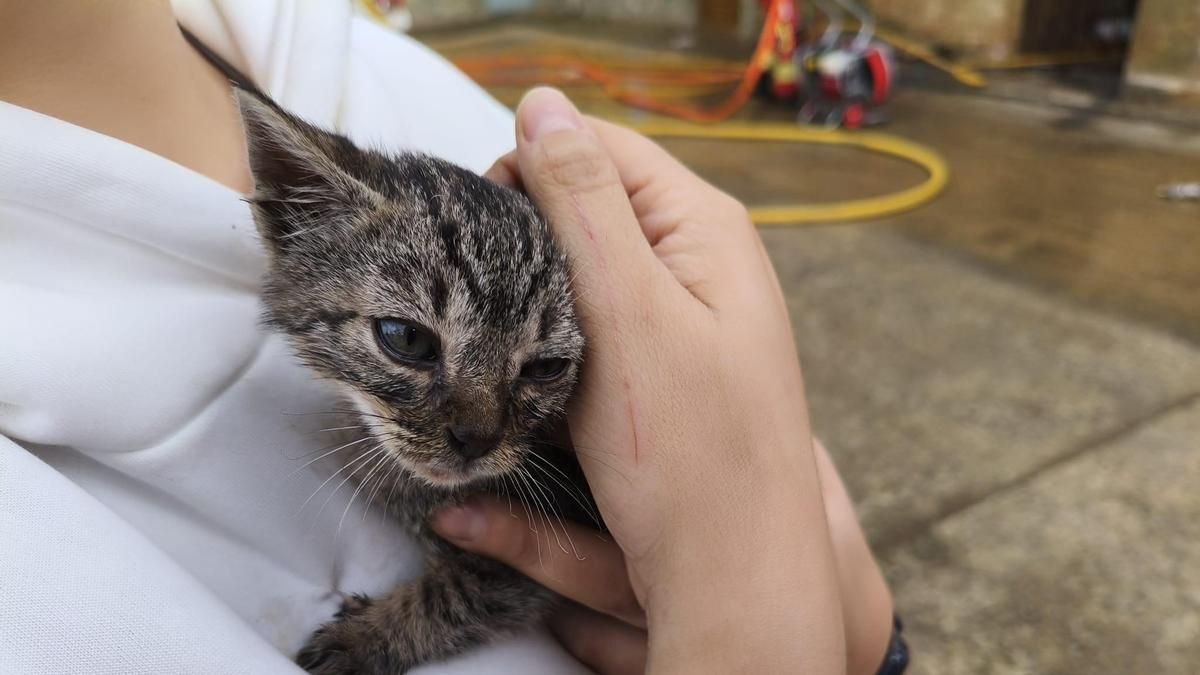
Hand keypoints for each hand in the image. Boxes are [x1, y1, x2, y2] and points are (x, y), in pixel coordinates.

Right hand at [437, 88, 890, 672]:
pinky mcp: (667, 367)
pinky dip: (563, 346)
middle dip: (535, 248)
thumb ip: (584, 204)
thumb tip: (543, 105)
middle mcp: (702, 262)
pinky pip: (597, 329)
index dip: (532, 175)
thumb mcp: (628, 313)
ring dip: (544, 304)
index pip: (600, 148)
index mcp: (704, 228)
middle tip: (507, 313)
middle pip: (591, 210)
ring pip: (587, 273)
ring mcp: (687, 316)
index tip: (486, 241)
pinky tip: (554, 387)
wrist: (732, 573)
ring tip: (532, 357)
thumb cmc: (690, 453)